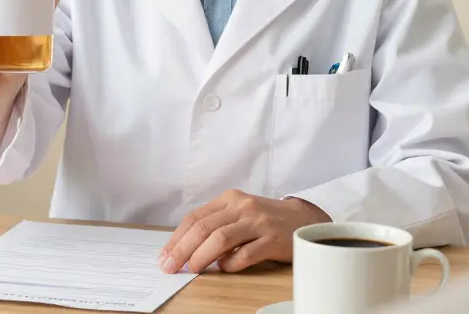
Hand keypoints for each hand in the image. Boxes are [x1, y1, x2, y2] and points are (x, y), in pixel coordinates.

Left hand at [159, 189, 330, 273]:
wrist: (304, 218)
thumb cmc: (264, 219)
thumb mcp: (238, 214)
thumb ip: (215, 225)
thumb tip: (184, 248)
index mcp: (229, 199)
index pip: (195, 218)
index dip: (176, 238)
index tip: (164, 255)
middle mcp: (242, 206)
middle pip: (203, 228)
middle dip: (182, 249)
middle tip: (170, 266)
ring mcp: (258, 222)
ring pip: (220, 239)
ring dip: (201, 257)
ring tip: (192, 269)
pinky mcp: (273, 239)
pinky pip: (245, 254)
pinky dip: (230, 264)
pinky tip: (224, 268)